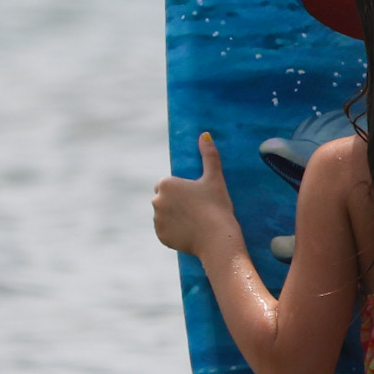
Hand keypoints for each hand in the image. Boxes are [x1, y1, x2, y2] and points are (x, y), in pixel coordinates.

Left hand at [153, 132, 240, 256]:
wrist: (217, 239)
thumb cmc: (217, 205)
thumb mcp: (215, 178)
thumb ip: (209, 155)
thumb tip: (205, 135)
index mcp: (166, 184)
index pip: (168, 184)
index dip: (182, 189)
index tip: (197, 196)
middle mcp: (156, 201)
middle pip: (165, 199)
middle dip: (177, 202)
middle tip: (198, 209)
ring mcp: (157, 220)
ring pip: (165, 215)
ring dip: (175, 216)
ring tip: (196, 221)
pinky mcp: (161, 236)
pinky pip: (166, 230)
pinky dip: (175, 231)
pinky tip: (191, 232)